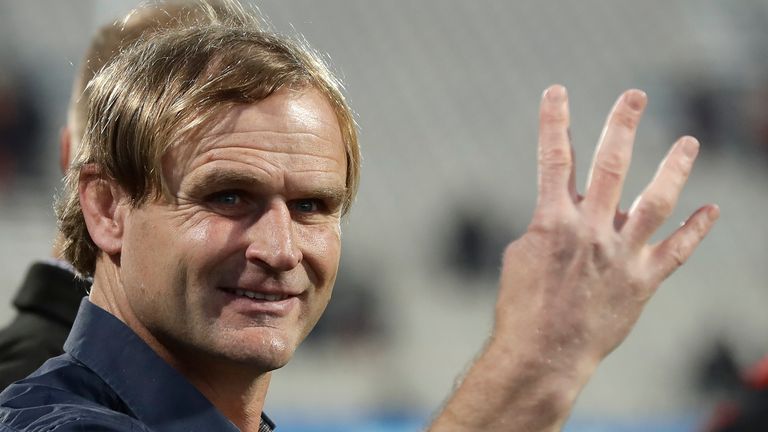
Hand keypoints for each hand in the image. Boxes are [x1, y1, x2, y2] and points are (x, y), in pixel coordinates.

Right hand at [494, 85, 717, 371]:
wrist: (543, 355)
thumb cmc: (522, 306)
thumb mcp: (522, 255)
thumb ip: (548, 225)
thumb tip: (568, 214)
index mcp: (553, 221)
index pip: (553, 159)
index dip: (554, 121)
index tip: (556, 91)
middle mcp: (591, 231)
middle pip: (610, 165)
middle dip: (622, 125)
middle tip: (636, 95)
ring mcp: (621, 255)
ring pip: (655, 201)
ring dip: (674, 168)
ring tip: (689, 141)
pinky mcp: (642, 281)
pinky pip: (676, 251)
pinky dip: (696, 230)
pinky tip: (711, 210)